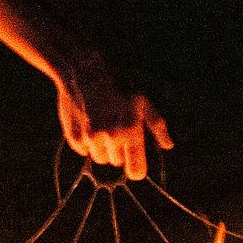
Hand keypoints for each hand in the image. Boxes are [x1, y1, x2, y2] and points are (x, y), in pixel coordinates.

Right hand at [56, 58, 172, 182]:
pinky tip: (87, 121)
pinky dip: (85, 141)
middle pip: (116, 163)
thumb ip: (157, 126)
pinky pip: (83, 150)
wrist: (84, 70)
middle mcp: (111, 137)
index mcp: (131, 130)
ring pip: (99, 158)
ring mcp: (91, 138)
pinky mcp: (74, 137)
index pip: (135, 172)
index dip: (135, 169)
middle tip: (114, 126)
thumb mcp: (142, 101)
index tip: (134, 164)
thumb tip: (168, 145)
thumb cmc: (117, 84)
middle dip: (117, 149)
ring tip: (101, 122)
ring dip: (101, 146)